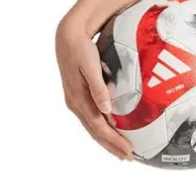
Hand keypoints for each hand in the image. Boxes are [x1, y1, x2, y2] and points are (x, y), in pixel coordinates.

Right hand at [56, 17, 133, 160]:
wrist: (67, 37)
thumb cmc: (81, 49)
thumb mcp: (90, 65)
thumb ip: (98, 88)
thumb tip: (106, 109)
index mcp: (78, 99)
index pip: (99, 127)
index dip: (113, 141)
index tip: (128, 150)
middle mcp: (75, 104)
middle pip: (96, 132)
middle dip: (112, 147)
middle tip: (129, 158)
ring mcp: (75, 103)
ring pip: (92, 129)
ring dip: (107, 142)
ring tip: (121, 153)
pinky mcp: (78, 99)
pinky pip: (91, 121)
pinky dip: (102, 131)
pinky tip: (111, 135)